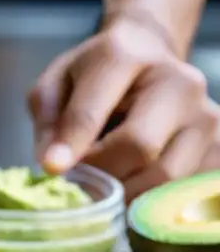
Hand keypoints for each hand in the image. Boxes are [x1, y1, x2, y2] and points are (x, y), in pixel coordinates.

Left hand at [27, 15, 219, 199]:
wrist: (149, 55)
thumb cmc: (95, 73)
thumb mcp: (57, 82)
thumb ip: (48, 118)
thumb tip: (52, 163)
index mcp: (125, 56)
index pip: (93, 112)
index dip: (71, 146)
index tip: (51, 169)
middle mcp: (178, 82)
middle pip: (139, 148)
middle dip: (101, 173)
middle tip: (80, 180)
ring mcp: (206, 115)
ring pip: (163, 176)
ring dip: (124, 190)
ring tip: (106, 180)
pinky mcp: (219, 145)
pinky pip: (181, 188)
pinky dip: (150, 195)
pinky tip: (132, 182)